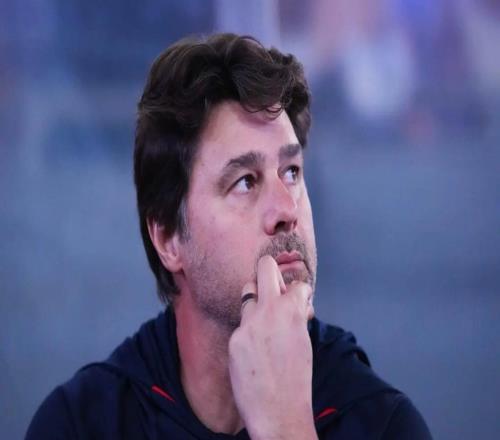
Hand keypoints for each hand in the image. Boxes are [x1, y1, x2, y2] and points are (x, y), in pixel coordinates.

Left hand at [228, 255, 316, 439]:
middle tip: (274, 285)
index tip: (299, 301)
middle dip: (271, 270)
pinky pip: (241, 324)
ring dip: (257, 301)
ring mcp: (248, 323)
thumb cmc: (297, 380)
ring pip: (248, 293)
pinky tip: (256, 349)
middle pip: (264, 267)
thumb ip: (297, 318)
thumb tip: (297, 304)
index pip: (298, 284)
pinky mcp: (234, 338)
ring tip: (264, 321)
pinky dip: (249, 331)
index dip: (300, 293)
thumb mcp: (304, 342)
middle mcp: (267, 311)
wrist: (278, 412)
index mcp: (291, 311)